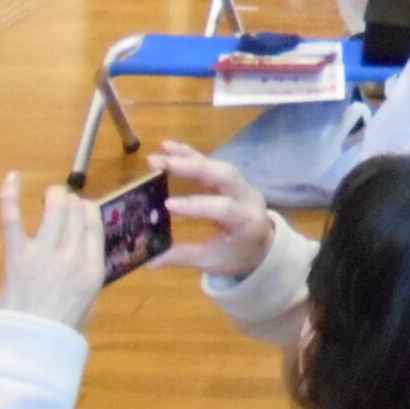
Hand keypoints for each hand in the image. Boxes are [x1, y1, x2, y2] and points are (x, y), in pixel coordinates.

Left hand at [0, 173, 104, 330]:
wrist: (29, 346)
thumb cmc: (59, 330)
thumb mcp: (88, 303)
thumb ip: (89, 276)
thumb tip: (86, 258)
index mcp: (93, 267)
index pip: (94, 221)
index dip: (86, 209)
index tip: (79, 210)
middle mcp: (73, 255)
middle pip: (76, 210)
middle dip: (69, 202)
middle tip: (60, 205)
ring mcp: (45, 253)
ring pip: (55, 207)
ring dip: (52, 196)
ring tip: (47, 198)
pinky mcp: (17, 255)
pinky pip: (13, 220)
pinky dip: (10, 196)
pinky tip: (12, 178)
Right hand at [149, 141, 278, 280]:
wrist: (262, 245)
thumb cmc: (237, 255)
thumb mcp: (212, 261)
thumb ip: (182, 257)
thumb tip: (147, 261)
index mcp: (247, 222)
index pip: (225, 208)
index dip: (197, 205)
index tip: (167, 205)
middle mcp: (248, 197)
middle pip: (225, 175)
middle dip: (193, 167)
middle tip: (161, 165)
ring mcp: (241, 184)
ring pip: (218, 165)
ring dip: (188, 158)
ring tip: (160, 154)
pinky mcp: (230, 178)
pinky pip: (212, 163)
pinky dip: (191, 154)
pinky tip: (169, 147)